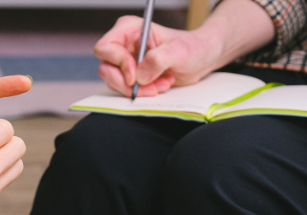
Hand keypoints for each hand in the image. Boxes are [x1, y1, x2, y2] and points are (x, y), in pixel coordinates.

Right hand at [94, 16, 213, 96]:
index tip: (135, 76)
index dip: (118, 64)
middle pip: (106, 69)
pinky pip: (125, 90)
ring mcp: (124, 61)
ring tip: (161, 84)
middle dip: (127, 83)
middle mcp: (123, 44)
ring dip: (138, 90)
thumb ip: (158, 59)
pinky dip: (142, 93)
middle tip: (150, 88)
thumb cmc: (191, 48)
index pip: (106, 48)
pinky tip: (159, 86)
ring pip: (114, 82)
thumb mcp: (178, 51)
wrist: (200, 59)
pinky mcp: (130, 76)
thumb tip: (140, 75)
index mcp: (129, 29)